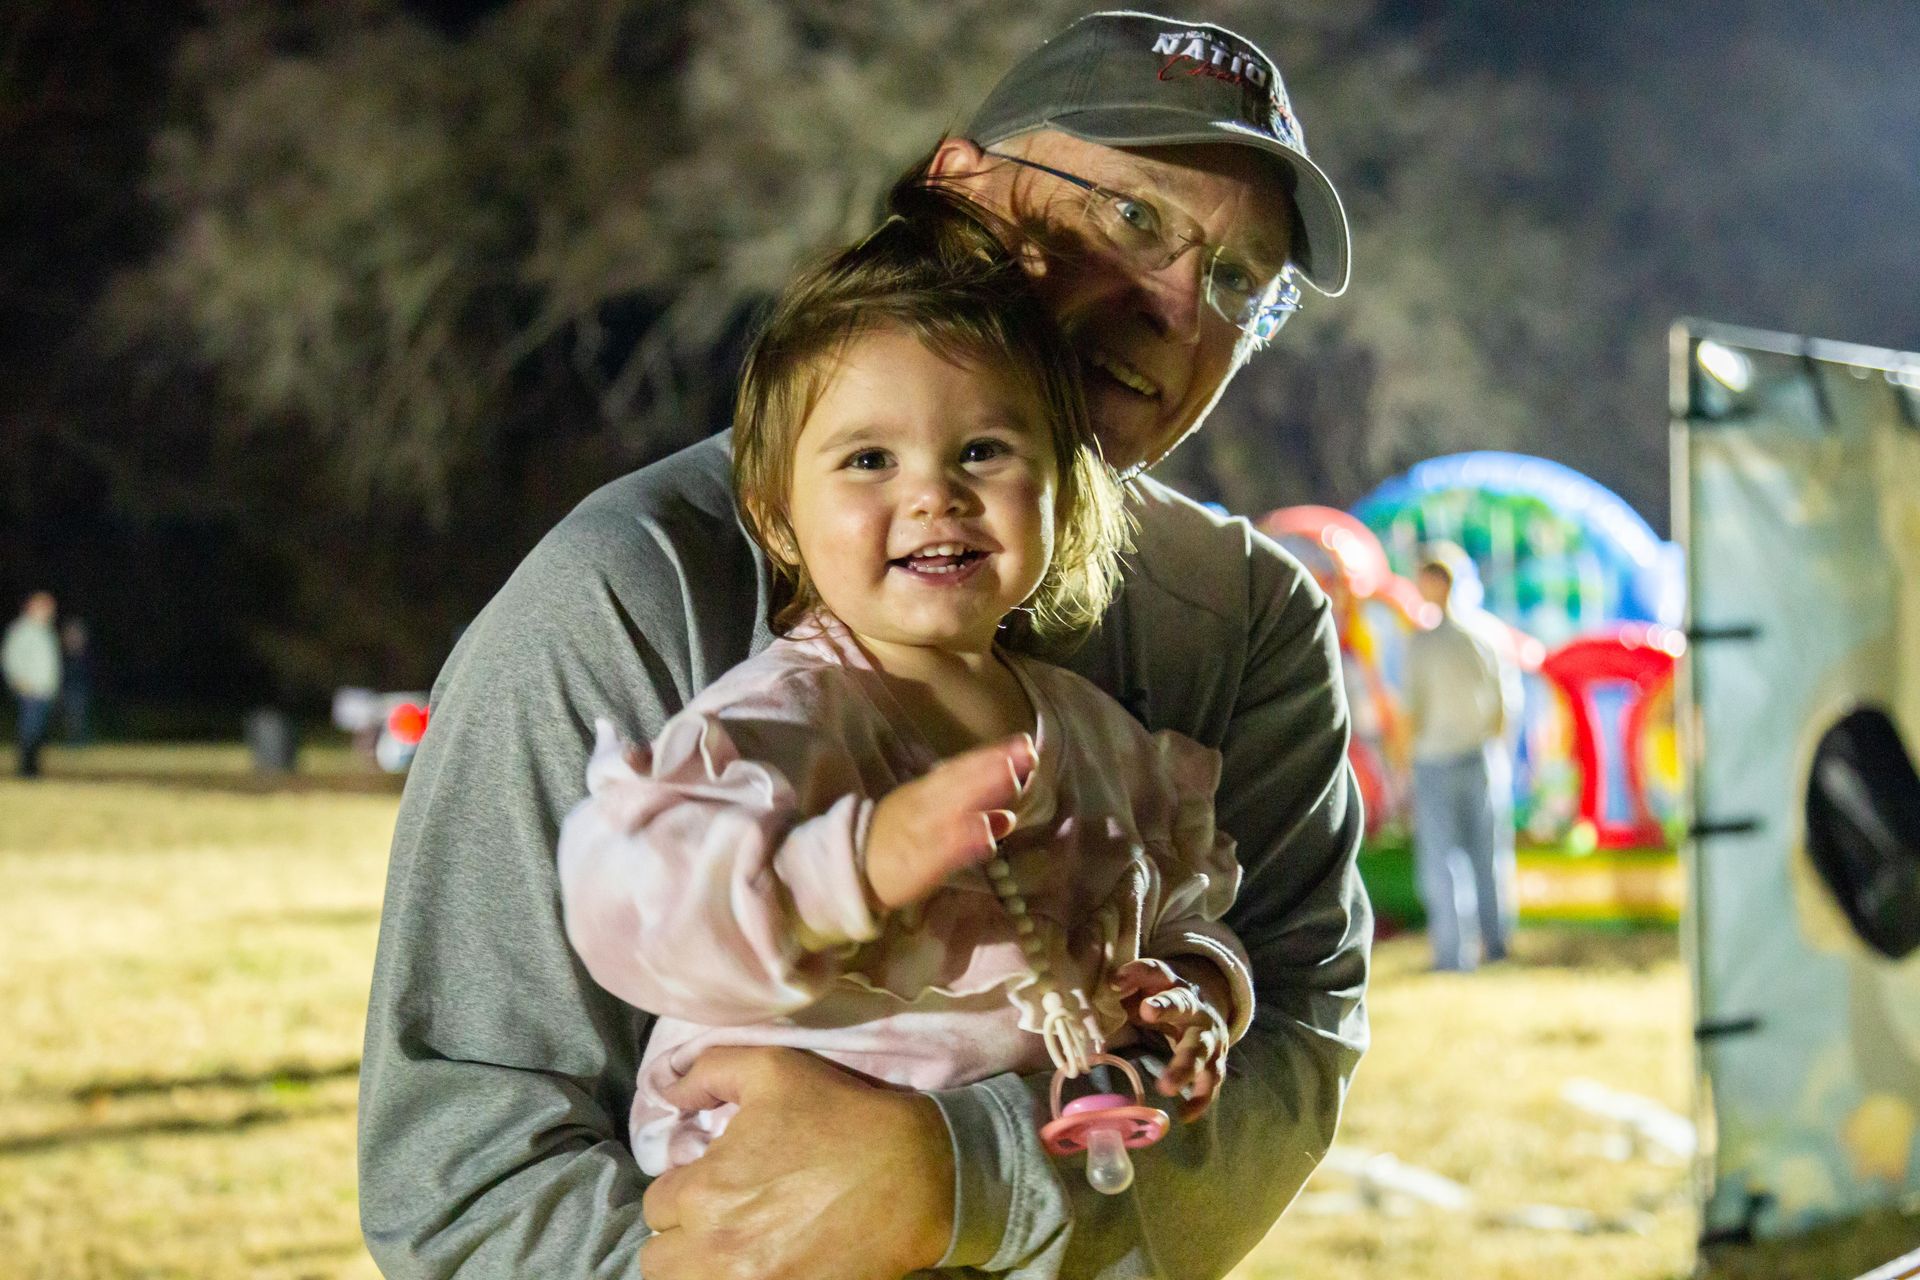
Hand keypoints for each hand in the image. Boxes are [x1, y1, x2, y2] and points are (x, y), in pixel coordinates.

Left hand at [640, 1046, 952, 1279]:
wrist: (914, 1174)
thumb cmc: (841, 1117)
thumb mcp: (773, 1069)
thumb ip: (707, 1071)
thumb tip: (667, 1092)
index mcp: (703, 1191)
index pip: (656, 1204)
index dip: (683, 1189)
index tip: (713, 1181)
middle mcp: (714, 1250)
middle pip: (660, 1261)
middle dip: (683, 1237)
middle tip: (718, 1219)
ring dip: (700, 1267)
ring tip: (734, 1247)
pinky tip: (761, 1264)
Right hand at [864, 733, 1034, 909]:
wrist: (851, 869)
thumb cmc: (895, 842)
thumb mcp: (931, 821)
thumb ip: (970, 817)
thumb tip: (1009, 815)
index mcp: (927, 792)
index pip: (961, 769)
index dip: (992, 755)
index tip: (1024, 742)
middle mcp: (926, 804)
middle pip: (961, 781)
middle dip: (994, 765)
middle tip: (1028, 751)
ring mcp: (921, 830)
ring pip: (954, 808)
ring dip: (982, 790)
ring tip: (1013, 776)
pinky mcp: (918, 861)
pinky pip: (942, 850)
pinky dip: (965, 841)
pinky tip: (989, 836)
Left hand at [1110, 958, 1229, 1121]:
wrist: (1205, 1010)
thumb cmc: (1162, 1001)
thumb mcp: (1143, 989)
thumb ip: (1123, 989)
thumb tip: (1103, 992)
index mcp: (1173, 984)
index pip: (1156, 972)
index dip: (1136, 974)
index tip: (1115, 982)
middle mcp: (1194, 1007)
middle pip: (1183, 1004)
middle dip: (1166, 1007)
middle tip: (1147, 1013)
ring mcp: (1208, 1035)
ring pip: (1200, 1050)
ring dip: (1185, 1068)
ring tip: (1166, 1087)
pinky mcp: (1215, 1060)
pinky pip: (1210, 1081)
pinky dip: (1200, 1099)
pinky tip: (1186, 1115)